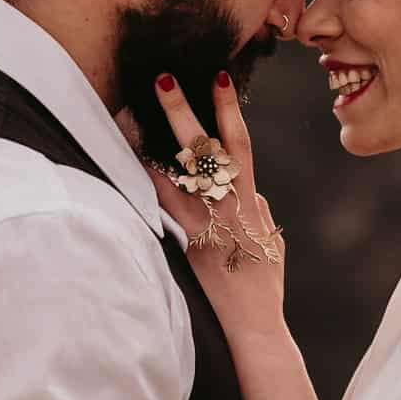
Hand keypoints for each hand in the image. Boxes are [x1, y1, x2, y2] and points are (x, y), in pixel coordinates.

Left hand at [147, 72, 287, 341]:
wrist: (255, 322)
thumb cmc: (265, 286)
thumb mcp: (273, 244)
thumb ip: (264, 217)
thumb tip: (260, 199)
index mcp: (251, 200)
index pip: (240, 143)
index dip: (228, 109)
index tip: (219, 76)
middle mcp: (229, 205)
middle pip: (205, 147)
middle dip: (184, 111)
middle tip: (163, 78)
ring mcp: (206, 224)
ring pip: (176, 175)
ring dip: (152, 144)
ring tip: (129, 117)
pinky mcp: (188, 244)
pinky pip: (163, 209)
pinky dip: (147, 187)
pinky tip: (127, 168)